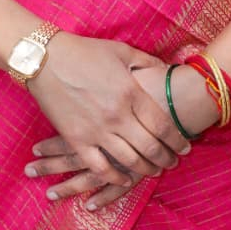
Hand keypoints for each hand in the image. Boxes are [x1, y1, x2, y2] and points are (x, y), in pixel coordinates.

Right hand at [24, 37, 192, 207]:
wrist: (45, 59)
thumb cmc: (84, 51)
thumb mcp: (120, 51)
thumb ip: (147, 62)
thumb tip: (166, 69)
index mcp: (130, 92)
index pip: (162, 125)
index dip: (177, 140)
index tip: (185, 147)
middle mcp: (117, 115)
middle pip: (150, 147)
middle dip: (166, 159)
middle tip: (173, 162)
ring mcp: (96, 130)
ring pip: (129, 160)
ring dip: (146, 169)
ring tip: (154, 171)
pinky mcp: (77, 139)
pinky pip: (99, 166)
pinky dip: (114, 177)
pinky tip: (124, 178)